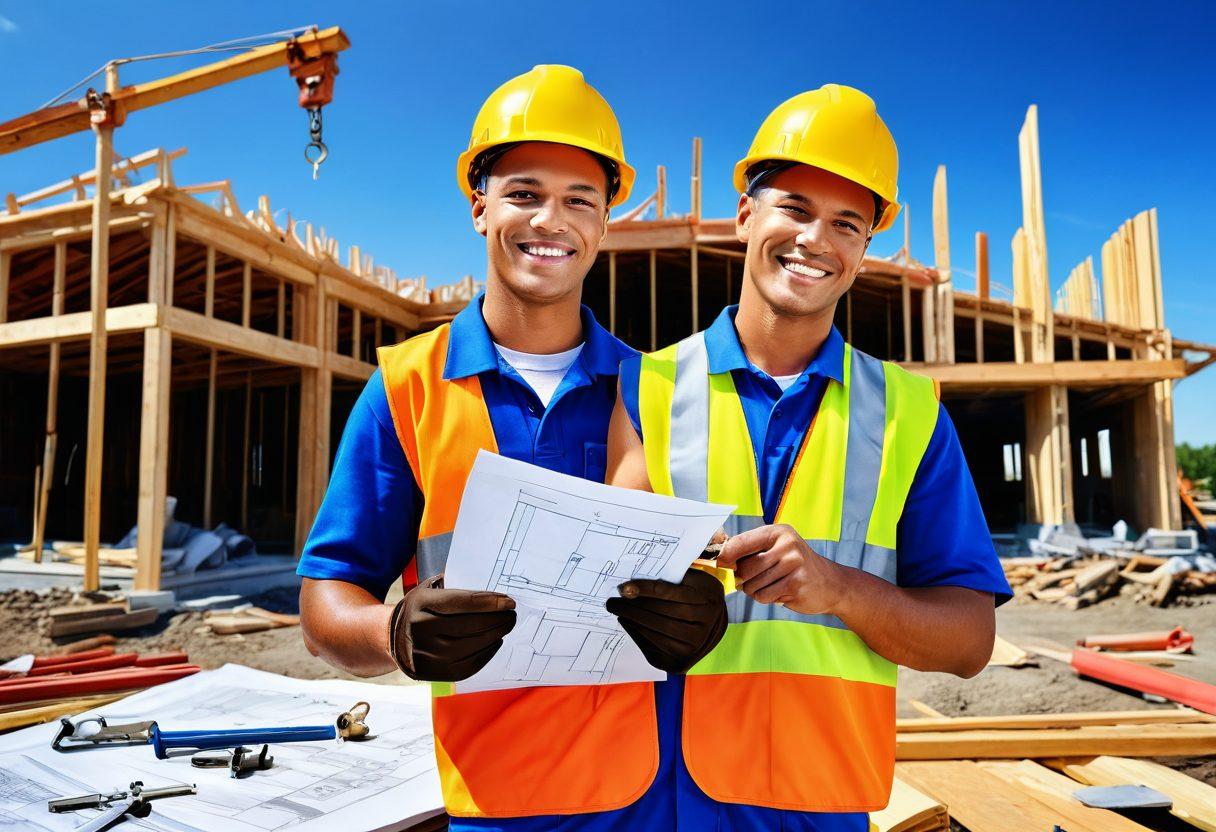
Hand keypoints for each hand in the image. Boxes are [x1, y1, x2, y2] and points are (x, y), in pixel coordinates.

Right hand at [387, 574, 516, 680]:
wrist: (395, 638)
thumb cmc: (421, 610)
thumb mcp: (429, 590)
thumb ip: (455, 587)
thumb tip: (492, 593)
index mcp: (421, 604)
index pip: (462, 602)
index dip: (489, 602)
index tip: (509, 601)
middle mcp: (421, 630)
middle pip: (470, 625)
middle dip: (497, 619)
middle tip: (512, 614)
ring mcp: (427, 654)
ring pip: (472, 646)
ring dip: (495, 635)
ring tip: (506, 626)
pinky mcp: (435, 673)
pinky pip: (469, 664)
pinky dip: (487, 653)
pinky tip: (495, 642)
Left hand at [605, 568, 727, 673]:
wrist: (714, 626)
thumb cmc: (699, 596)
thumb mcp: (695, 581)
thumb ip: (673, 578)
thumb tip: (639, 578)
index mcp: (707, 601)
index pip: (670, 594)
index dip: (645, 590)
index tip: (624, 588)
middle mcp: (704, 626)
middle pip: (661, 614)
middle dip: (634, 607)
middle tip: (613, 601)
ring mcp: (693, 647)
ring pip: (657, 632)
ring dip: (633, 620)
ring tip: (618, 610)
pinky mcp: (681, 661)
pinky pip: (654, 647)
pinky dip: (637, 634)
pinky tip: (627, 622)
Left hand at [716, 524, 845, 615]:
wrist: (831, 583)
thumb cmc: (796, 566)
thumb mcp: (777, 548)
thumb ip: (752, 551)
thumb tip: (721, 558)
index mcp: (779, 532)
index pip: (742, 541)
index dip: (727, 554)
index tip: (721, 562)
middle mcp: (787, 545)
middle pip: (746, 568)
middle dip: (744, 579)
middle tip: (754, 580)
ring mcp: (794, 565)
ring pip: (753, 585)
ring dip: (755, 591)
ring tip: (771, 585)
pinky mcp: (796, 585)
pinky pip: (764, 596)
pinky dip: (766, 598)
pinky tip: (781, 592)